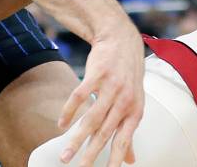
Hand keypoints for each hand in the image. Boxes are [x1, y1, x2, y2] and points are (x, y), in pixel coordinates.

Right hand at [58, 24, 144, 166]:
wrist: (121, 42)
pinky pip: (79, 96)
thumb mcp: (133, 103)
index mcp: (135, 111)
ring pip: (91, 118)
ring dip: (76, 139)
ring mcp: (111, 87)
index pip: (124, 140)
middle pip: (105, 133)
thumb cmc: (128, 77)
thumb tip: (130, 160)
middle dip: (90, 154)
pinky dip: (69, 112)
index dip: (115, 159)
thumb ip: (128, 131)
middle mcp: (125, 101)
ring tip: (65, 155)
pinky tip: (61, 124)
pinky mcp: (97, 74)